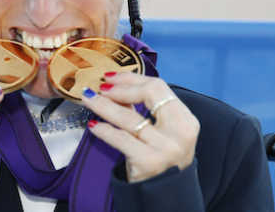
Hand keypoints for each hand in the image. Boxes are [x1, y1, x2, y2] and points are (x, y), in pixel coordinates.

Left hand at [81, 72, 199, 181]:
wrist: (165, 196)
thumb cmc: (160, 161)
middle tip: (100, 87)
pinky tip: (93, 125)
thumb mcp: (162, 134)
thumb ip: (144, 111)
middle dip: (120, 88)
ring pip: (129, 117)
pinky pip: (120, 138)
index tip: (112, 77)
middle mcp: (181, 132)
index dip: (132, 79)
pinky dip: (103, 130)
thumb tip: (115, 87)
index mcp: (186, 121)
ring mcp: (166, 147)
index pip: (159, 88)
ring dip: (103, 105)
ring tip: (88, 99)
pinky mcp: (149, 161)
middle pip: (149, 94)